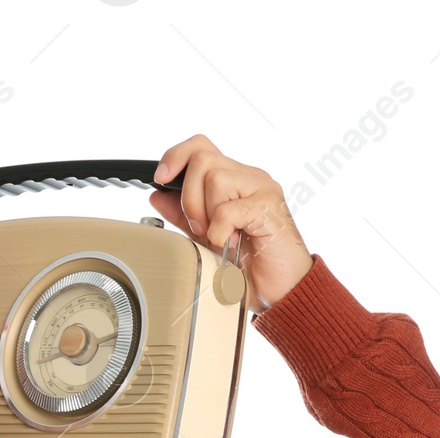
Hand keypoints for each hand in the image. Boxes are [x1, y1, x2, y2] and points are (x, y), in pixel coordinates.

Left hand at [148, 135, 313, 313]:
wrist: (281, 288)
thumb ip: (183, 215)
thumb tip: (157, 195)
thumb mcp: (205, 237)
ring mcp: (262, 188)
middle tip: (199, 227)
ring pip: (215, 178)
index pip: (200, 146)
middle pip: (203, 158)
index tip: (160, 180)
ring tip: (220, 237)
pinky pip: (228, 209)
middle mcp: (249, 177)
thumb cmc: (249, 263)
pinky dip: (220, 231)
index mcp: (233, 179)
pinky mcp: (269, 205)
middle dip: (189, 197)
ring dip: (207, 215)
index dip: (176, 156)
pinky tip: (231, 244)